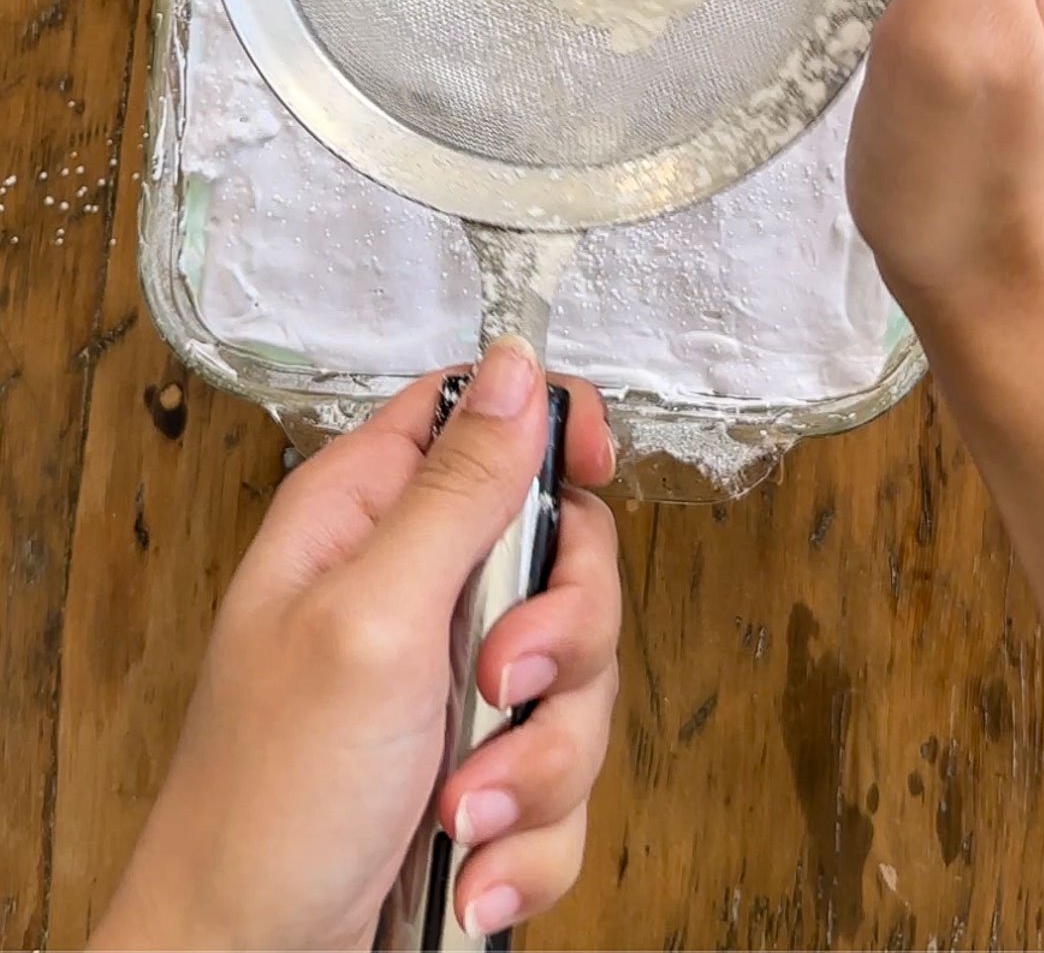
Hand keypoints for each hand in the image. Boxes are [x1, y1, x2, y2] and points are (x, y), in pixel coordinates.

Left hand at [91, 339, 619, 949]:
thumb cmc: (266, 798)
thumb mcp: (369, 620)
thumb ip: (457, 491)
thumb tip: (519, 368)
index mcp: (368, 516)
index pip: (480, 413)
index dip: (549, 429)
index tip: (592, 479)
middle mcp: (417, 586)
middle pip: (562, 548)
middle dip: (562, 635)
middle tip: (500, 684)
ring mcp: (455, 679)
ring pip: (581, 674)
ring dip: (538, 760)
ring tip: (463, 809)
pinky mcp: (485, 763)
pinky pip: (568, 773)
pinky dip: (531, 831)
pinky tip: (469, 860)